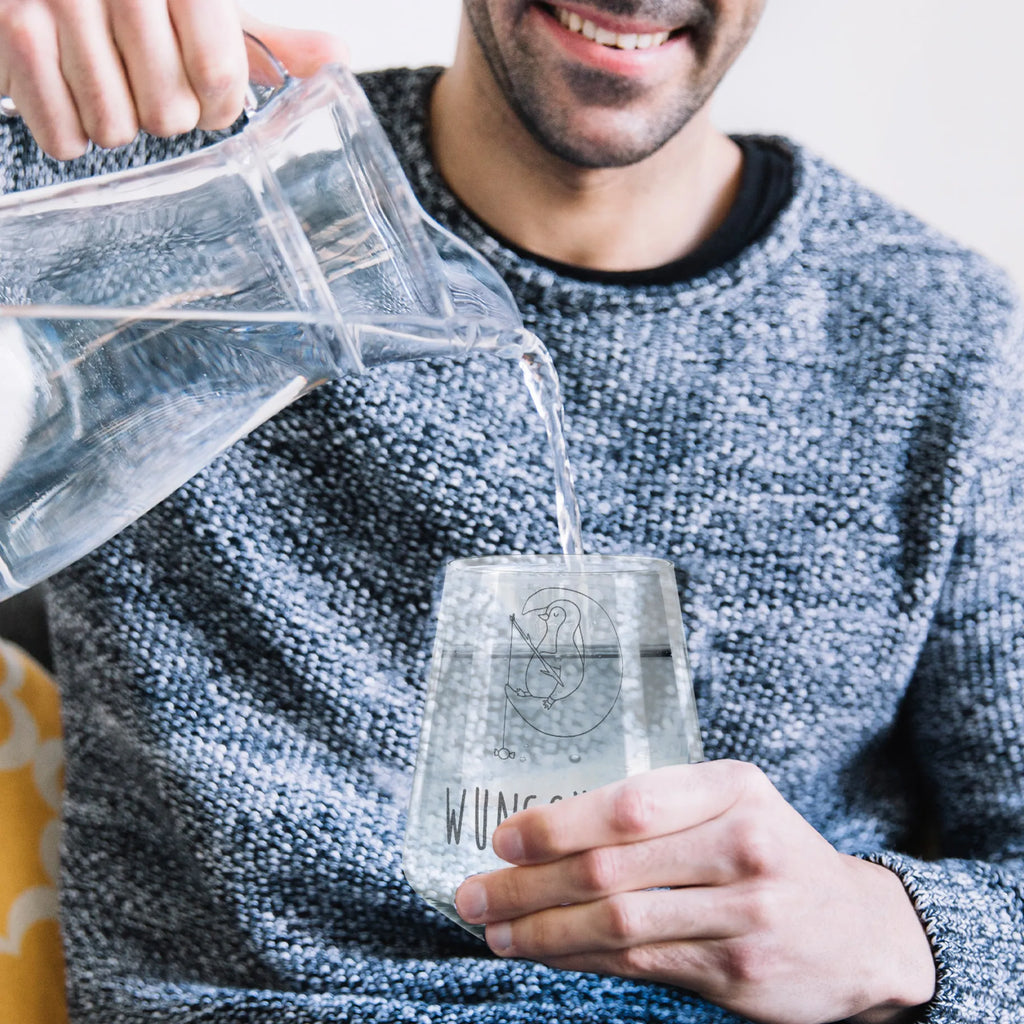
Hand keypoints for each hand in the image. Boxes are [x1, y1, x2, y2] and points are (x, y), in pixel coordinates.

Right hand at [0, 1, 347, 159]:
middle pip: (169, 113)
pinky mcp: (9, 30)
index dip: (217, 106)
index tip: (207, 98)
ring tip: (103, 81)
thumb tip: (337, 60)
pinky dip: (67, 130)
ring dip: (113, 122)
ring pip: (115, 128)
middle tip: (143, 82)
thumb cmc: (123, 0)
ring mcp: (58, 1)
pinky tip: (67, 92)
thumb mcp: (198, 7)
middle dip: (163, 114)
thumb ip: (264, 40)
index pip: (219, 77)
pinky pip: (62, 135)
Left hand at [455, 760, 935, 1023]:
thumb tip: (550, 830)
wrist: (860, 931)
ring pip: (618, 925)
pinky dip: (581, 959)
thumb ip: (661, 811)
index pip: (630, 805)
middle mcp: (742, 847)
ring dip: (543, 931)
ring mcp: (745, 915)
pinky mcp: (738, 973)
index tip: (504, 838)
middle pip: (612, 869)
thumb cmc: (773, 852)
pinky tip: (545, 953)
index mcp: (733, 789)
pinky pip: (640, 964)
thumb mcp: (733, 805)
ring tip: (495, 930)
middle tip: (475, 893)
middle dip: (529, 884)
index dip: (558, 824)